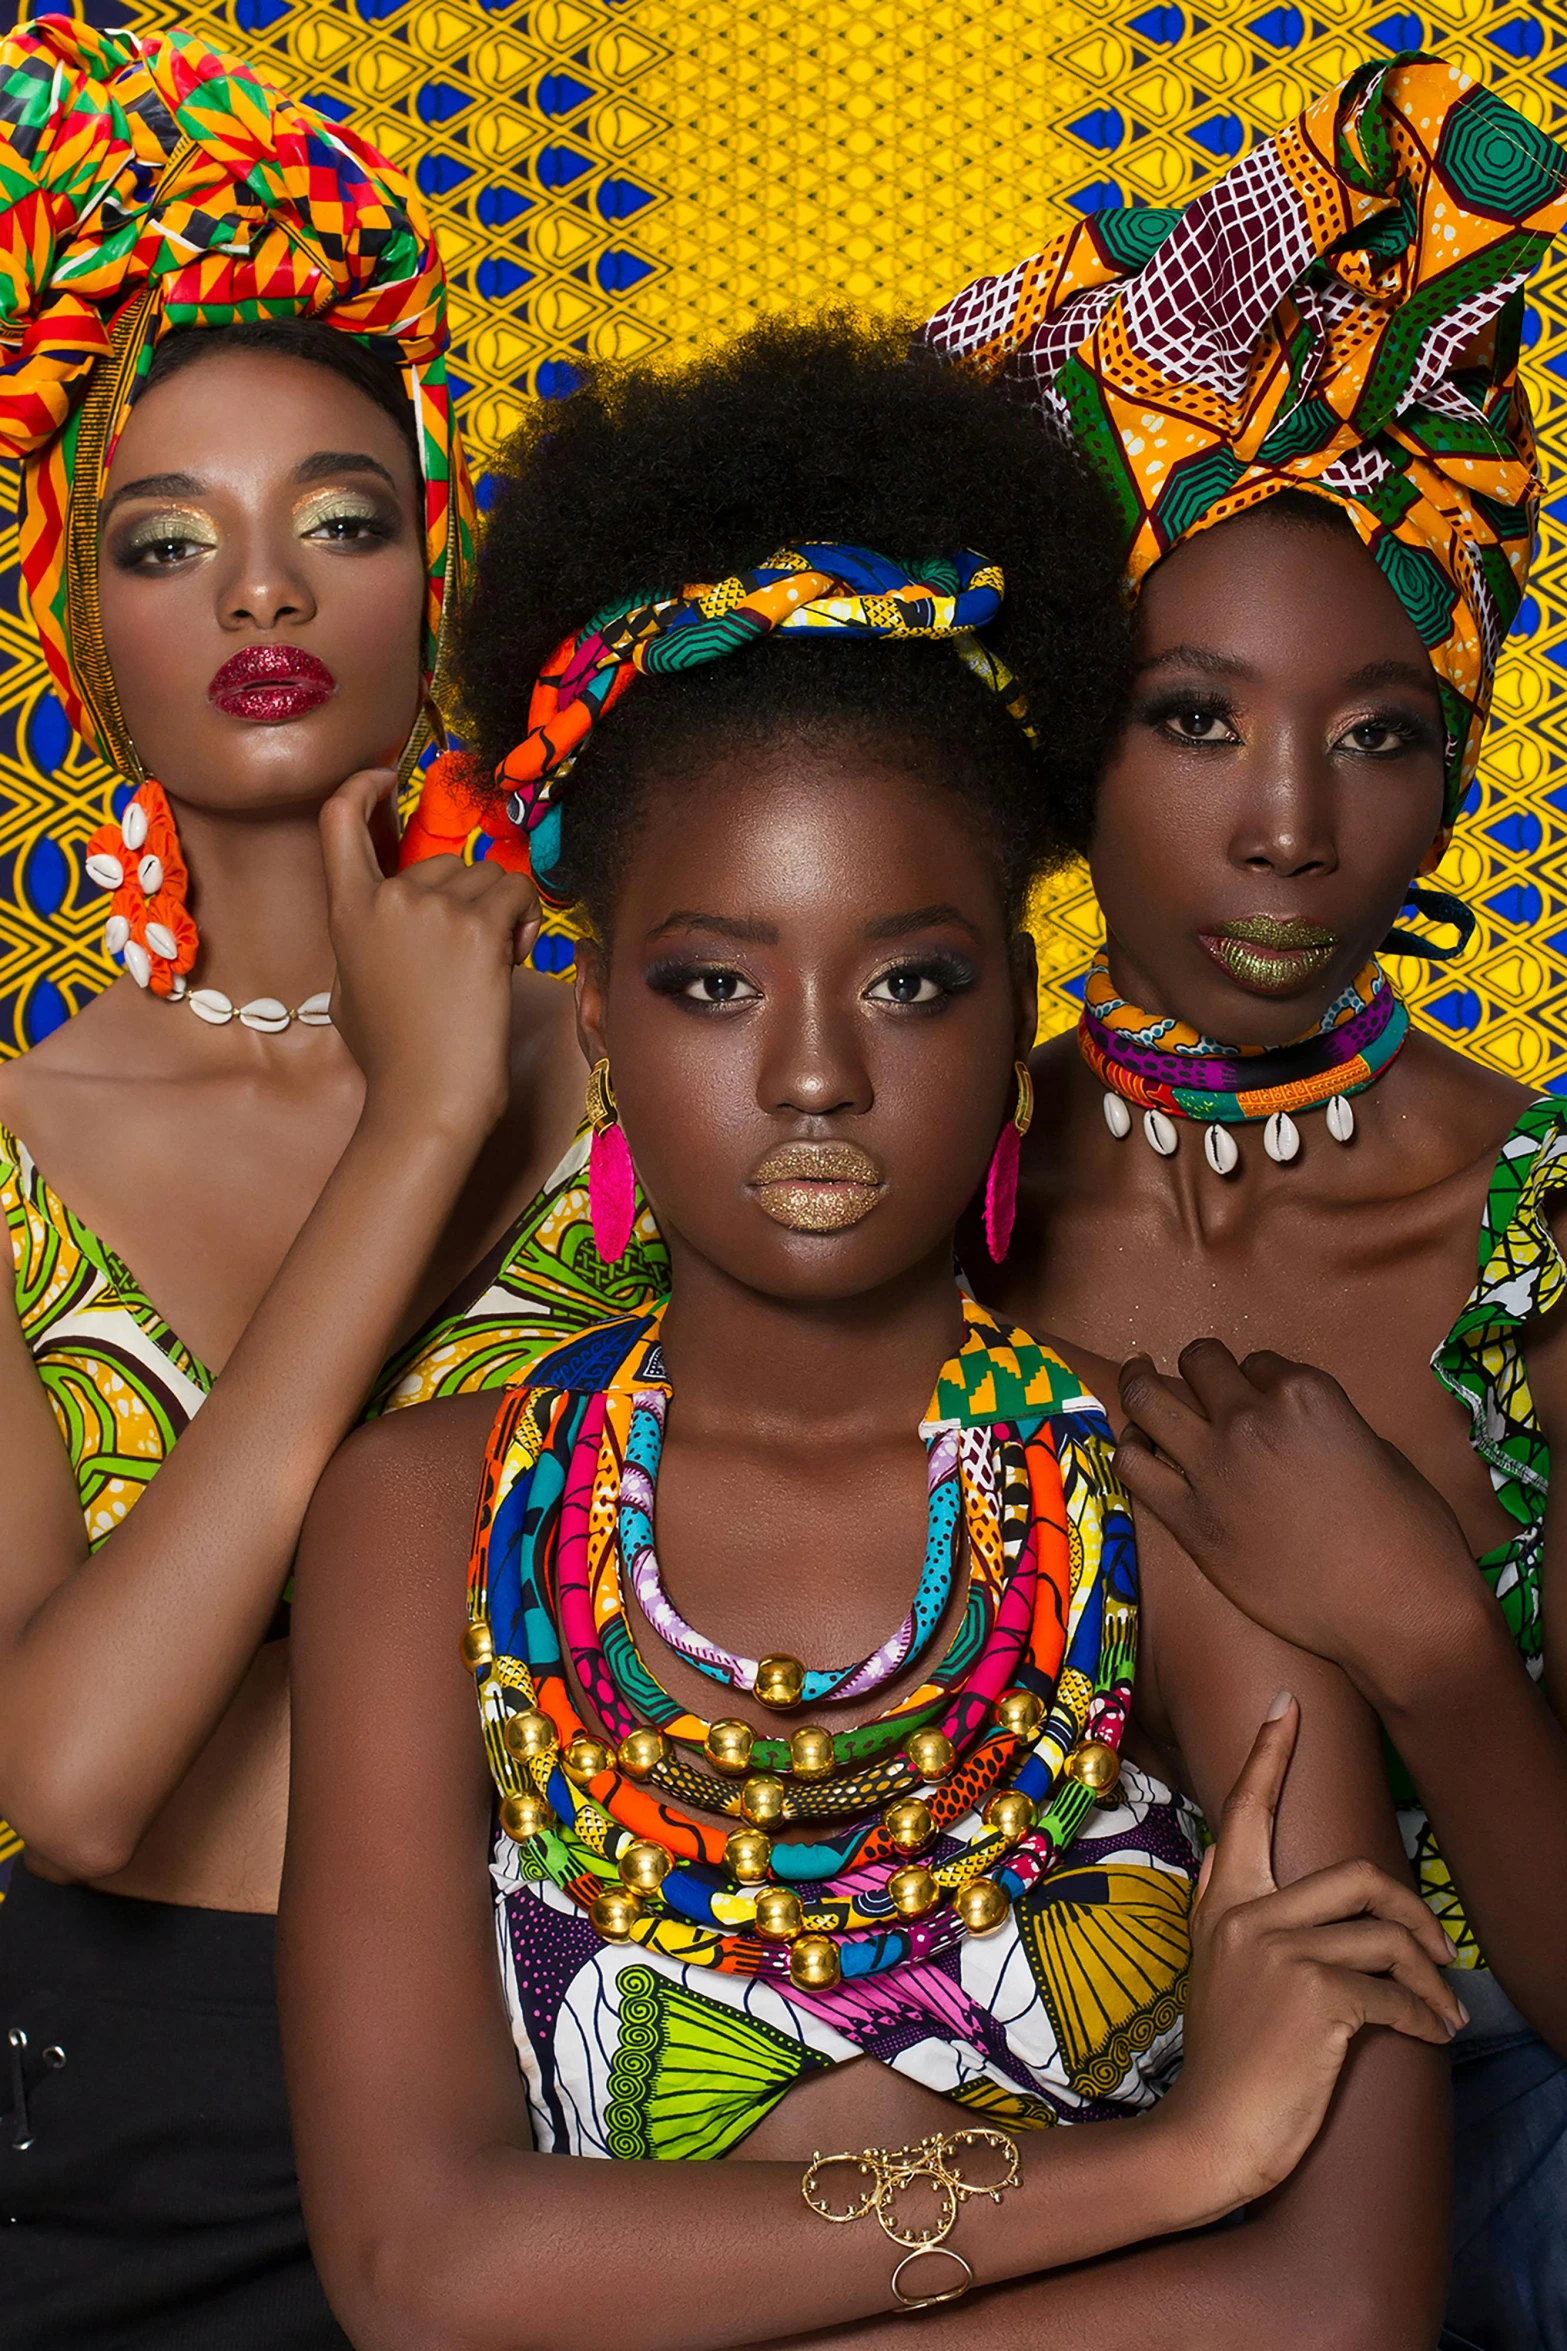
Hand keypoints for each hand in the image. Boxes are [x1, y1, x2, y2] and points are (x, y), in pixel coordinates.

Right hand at [321, 768, 541, 1135]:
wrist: (427, 1097)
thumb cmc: (393, 1058)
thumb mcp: (350, 990)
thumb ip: (364, 940)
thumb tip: (383, 924)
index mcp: (347, 912)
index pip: (338, 822)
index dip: (360, 788)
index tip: (383, 777)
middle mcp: (387, 899)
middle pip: (443, 861)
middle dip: (467, 897)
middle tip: (471, 954)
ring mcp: (432, 908)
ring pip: (487, 876)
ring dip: (499, 911)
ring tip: (490, 964)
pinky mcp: (478, 927)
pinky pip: (516, 894)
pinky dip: (524, 920)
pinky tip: (512, 957)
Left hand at [1113, 1339, 1477, 1688]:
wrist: (1395, 1609)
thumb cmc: (1408, 1534)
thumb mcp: (1376, 1450)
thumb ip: (1326, 1426)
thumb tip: (1299, 1432)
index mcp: (1304, 1394)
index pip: (1259, 1362)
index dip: (1257, 1379)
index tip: (1258, 1396)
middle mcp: (1249, 1418)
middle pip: (1199, 1363)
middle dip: (1201, 1368)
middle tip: (1197, 1380)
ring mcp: (1212, 1467)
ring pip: (1147, 1399)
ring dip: (1142, 1386)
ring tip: (1138, 1381)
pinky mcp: (1189, 1520)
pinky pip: (1134, 1466)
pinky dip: (1132, 1451)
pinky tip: (1138, 1450)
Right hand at [1157, 1696, 1462, 2220]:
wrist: (1207, 2137)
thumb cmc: (1223, 2064)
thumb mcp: (1215, 1973)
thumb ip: (1230, 1913)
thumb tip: (1236, 1858)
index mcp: (1221, 1905)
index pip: (1247, 1812)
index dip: (1269, 1754)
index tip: (1288, 1705)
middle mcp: (1246, 1915)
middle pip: (1357, 1874)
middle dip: (1414, 1909)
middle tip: (1437, 1947)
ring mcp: (1279, 1952)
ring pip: (1385, 1932)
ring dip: (1429, 1975)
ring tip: (1443, 2008)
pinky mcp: (1315, 1996)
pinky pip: (1394, 1992)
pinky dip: (1424, 2017)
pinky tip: (1428, 2037)